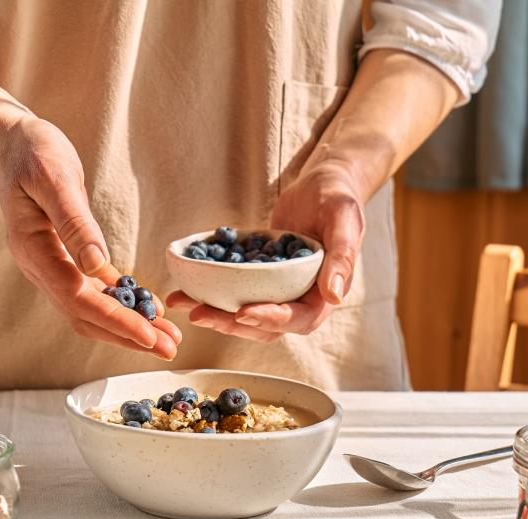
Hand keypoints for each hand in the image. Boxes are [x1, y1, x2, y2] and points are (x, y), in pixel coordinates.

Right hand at [0, 116, 180, 358]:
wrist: (11, 142)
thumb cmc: (32, 151)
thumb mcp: (54, 177)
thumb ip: (73, 223)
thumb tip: (96, 266)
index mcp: (33, 250)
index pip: (77, 299)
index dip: (114, 321)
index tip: (148, 336)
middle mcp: (39, 267)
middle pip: (85, 316)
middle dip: (127, 335)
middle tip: (169, 348)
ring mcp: (50, 266)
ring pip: (90, 310)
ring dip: (127, 327)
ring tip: (166, 337)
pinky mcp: (64, 259)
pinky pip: (93, 291)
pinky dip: (121, 304)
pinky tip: (148, 310)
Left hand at [167, 163, 364, 340]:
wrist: (322, 183)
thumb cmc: (338, 198)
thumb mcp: (344, 221)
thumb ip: (342, 257)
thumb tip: (334, 296)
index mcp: (324, 295)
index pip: (298, 318)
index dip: (270, 319)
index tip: (242, 313)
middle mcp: (300, 299)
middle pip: (265, 326)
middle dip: (231, 323)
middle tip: (199, 314)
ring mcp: (278, 291)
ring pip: (245, 313)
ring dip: (215, 313)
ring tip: (183, 302)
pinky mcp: (259, 278)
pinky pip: (235, 291)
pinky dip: (211, 292)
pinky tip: (184, 286)